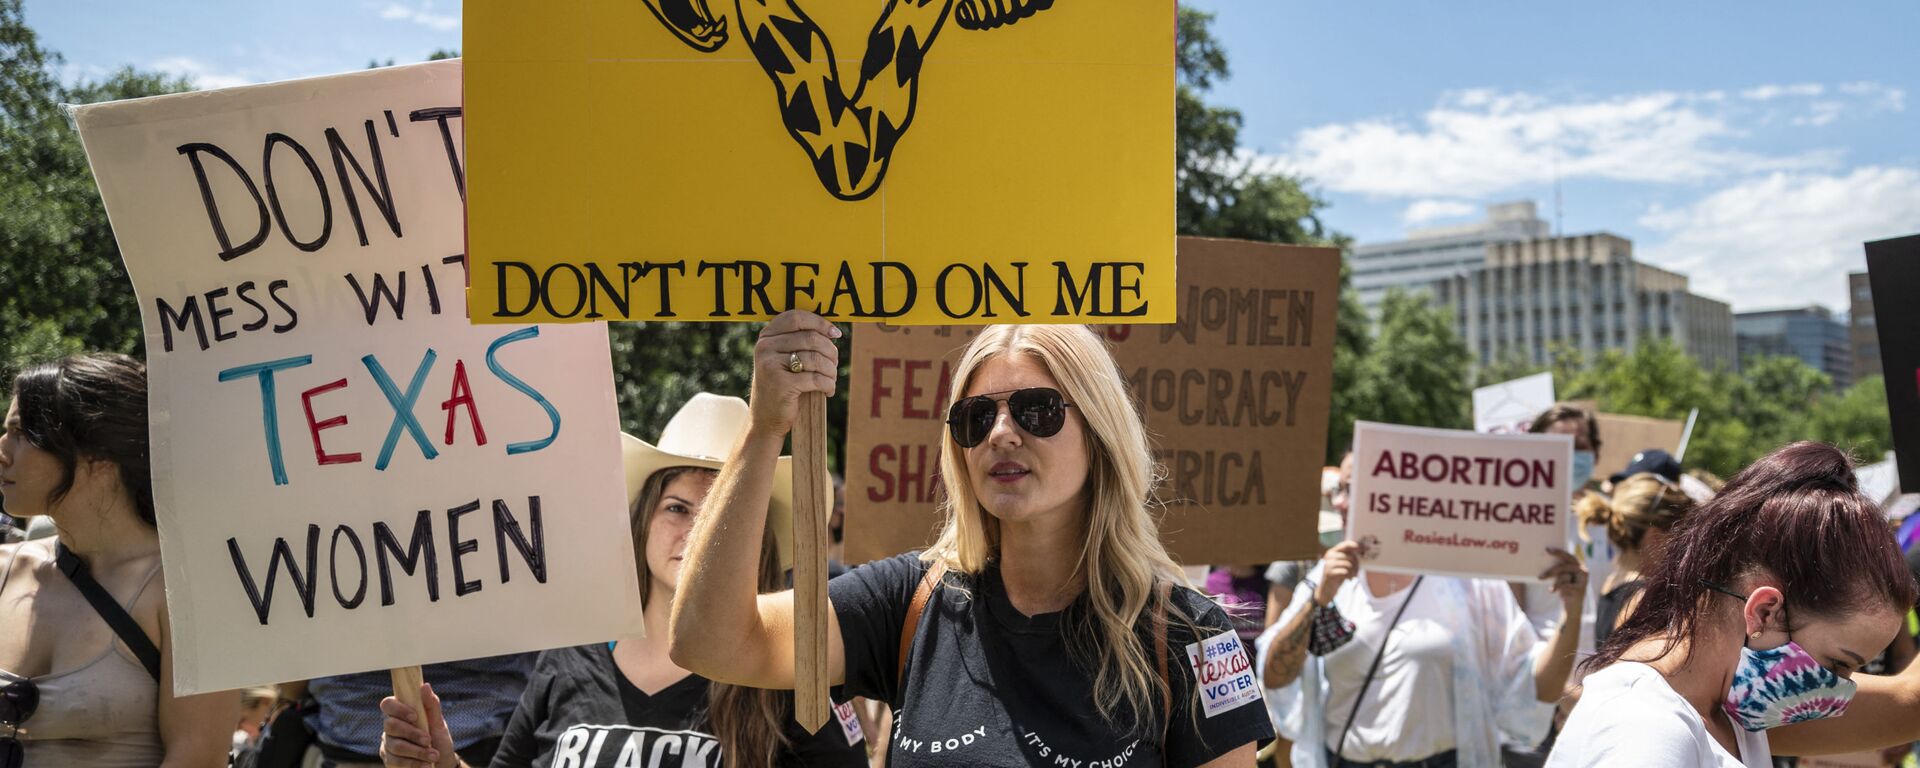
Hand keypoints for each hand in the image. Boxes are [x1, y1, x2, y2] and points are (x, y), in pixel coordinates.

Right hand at [379, 683, 456, 767]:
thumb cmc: (439, 741)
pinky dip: (413, 763)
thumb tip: (424, 686)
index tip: (415, 716)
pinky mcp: (389, 761)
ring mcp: (388, 745)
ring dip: (417, 751)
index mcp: (400, 714)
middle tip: (428, 740)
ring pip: (395, 745)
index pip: (387, 704)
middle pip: (390, 725)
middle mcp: (390, 729)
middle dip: (412, 733)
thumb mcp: (439, 724)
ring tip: (433, 755)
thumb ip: (431, 705)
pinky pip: (396, 762)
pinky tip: (425, 765)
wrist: (443, 765)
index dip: (399, 709)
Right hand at [749, 310, 841, 433]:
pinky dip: (828, 385)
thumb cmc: (782, 386)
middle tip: (834, 364)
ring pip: (816, 358)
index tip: (835, 334)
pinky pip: (816, 378)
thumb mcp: (784, 359)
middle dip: (830, 351)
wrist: (765, 420)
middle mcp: (765, 348)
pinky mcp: (781, 384)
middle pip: (811, 338)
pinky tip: (828, 391)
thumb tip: (833, 331)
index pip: (796, 317)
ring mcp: (771, 365)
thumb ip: (799, 342)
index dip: (820, 323)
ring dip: (831, 370)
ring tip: (831, 379)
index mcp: (766, 337)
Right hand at [1314, 541, 1361, 606]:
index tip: (1366, 548)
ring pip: (1348, 564)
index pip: (1346, 544)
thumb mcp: (1342, 564)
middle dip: (1356, 564)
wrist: (1327, 589)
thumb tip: (1363, 550)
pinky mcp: (1329, 572)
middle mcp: (1329, 555)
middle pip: (1350, 556)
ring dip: (1353, 571)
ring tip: (1351, 576)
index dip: (1357, 545)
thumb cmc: (1337, 575)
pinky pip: (1345, 571)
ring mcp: (1328, 564)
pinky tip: (1348, 579)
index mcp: (1333, 551)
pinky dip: (1349, 576)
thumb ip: (1349, 556)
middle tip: (1356, 571)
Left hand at [1540, 548, 1587, 607]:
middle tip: (1540, 575)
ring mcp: (1583, 581)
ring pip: (1564, 576)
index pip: (1569, 556)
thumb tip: (1544, 561)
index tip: (1547, 549)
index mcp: (1580, 566)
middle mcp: (1584, 572)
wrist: (1572, 608)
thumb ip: (1558, 569)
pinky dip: (1556, 588)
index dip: (1559, 552)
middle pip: (1566, 566)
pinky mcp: (1580, 590)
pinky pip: (1564, 586)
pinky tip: (1552, 591)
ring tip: (1543, 582)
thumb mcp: (1560, 577)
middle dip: (1552, 569)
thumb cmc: (1565, 590)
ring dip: (1554, 582)